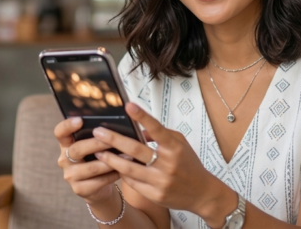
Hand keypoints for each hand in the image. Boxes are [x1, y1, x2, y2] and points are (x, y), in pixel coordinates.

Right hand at [53, 117, 120, 203]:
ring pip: (90, 168)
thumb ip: (97, 136)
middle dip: (96, 144)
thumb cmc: (97, 159)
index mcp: (66, 144)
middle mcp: (64, 159)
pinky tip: (123, 170)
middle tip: (112, 140)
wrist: (99, 187)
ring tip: (127, 156)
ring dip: (110, 161)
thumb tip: (113, 124)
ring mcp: (70, 176)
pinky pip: (98, 181)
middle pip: (77, 149)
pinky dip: (112, 175)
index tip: (80, 120)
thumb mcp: (94, 146)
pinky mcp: (79, 189)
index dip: (67, 126)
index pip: (60, 132)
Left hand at [92, 102, 229, 223]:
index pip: (157, 129)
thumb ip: (161, 134)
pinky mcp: (155, 195)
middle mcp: (168, 164)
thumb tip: (138, 129)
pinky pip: (133, 182)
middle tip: (98, 132)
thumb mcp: (180, 144)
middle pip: (136, 150)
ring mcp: (160, 181)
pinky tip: (112, 167)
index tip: (128, 105)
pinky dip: (122, 174)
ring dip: (111, 159)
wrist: (202, 194)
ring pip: (129, 169)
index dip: (142, 116)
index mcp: (175, 147)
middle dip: (114, 140)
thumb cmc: (189, 164)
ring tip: (98, 152)